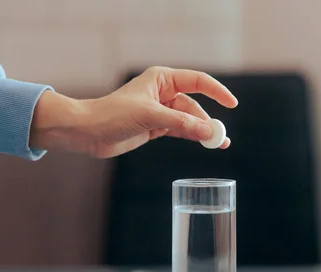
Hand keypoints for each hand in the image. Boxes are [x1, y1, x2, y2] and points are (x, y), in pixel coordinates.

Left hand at [29, 66, 237, 156]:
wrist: (87, 132)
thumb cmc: (112, 115)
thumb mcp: (150, 116)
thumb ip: (182, 123)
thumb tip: (209, 131)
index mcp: (162, 79)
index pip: (198, 81)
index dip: (217, 92)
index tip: (232, 104)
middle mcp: (163, 92)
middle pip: (196, 104)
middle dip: (210, 120)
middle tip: (222, 137)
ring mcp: (160, 111)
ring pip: (190, 119)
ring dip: (203, 131)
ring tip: (218, 144)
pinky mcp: (156, 127)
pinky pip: (181, 130)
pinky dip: (193, 136)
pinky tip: (205, 143)